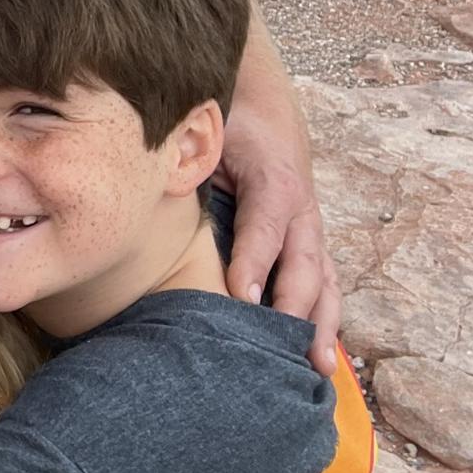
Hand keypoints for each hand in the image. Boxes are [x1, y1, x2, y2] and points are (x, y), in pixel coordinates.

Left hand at [216, 97, 343, 375]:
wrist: (264, 104)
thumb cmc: (229, 123)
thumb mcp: (210, 134)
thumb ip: (189, 161)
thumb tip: (149, 187)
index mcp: (273, 180)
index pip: (265, 227)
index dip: (255, 262)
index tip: (241, 297)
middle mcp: (299, 207)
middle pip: (303, 262)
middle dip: (294, 308)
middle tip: (282, 350)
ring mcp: (309, 226)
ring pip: (323, 278)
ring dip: (321, 324)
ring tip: (317, 368)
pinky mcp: (307, 240)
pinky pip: (322, 281)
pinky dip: (322, 317)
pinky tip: (318, 355)